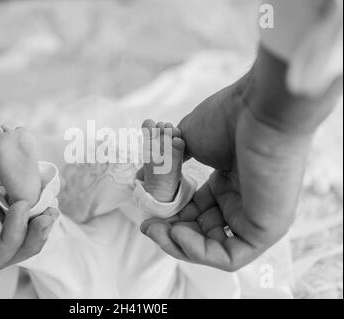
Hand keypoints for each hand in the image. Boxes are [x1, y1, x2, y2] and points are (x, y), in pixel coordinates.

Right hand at [141, 47, 340, 270]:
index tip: (147, 215)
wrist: (259, 108)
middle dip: (171, 234)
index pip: (197, 212)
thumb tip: (139, 177)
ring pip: (214, 248)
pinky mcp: (266, 230)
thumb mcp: (188, 139)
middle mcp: (243, 203)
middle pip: (203, 232)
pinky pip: (230, 256)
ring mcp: (256, 217)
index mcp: (229, 184)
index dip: (171, 217)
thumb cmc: (228, 118)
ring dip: (180, 245)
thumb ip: (167, 163)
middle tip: (148, 226)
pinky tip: (178, 233)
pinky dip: (200, 251)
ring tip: (157, 231)